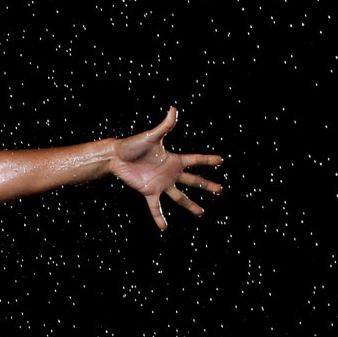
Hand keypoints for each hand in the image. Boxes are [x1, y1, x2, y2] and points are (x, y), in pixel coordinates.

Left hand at [108, 107, 223, 231]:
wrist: (116, 157)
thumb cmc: (133, 144)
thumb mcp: (152, 136)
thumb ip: (165, 126)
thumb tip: (173, 109)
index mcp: (173, 159)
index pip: (195, 160)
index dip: (208, 160)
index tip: (222, 160)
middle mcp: (170, 173)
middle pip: (193, 180)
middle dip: (207, 185)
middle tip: (220, 190)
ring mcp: (160, 184)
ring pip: (179, 197)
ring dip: (190, 205)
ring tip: (201, 213)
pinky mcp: (148, 191)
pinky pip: (155, 207)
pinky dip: (159, 217)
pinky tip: (164, 227)